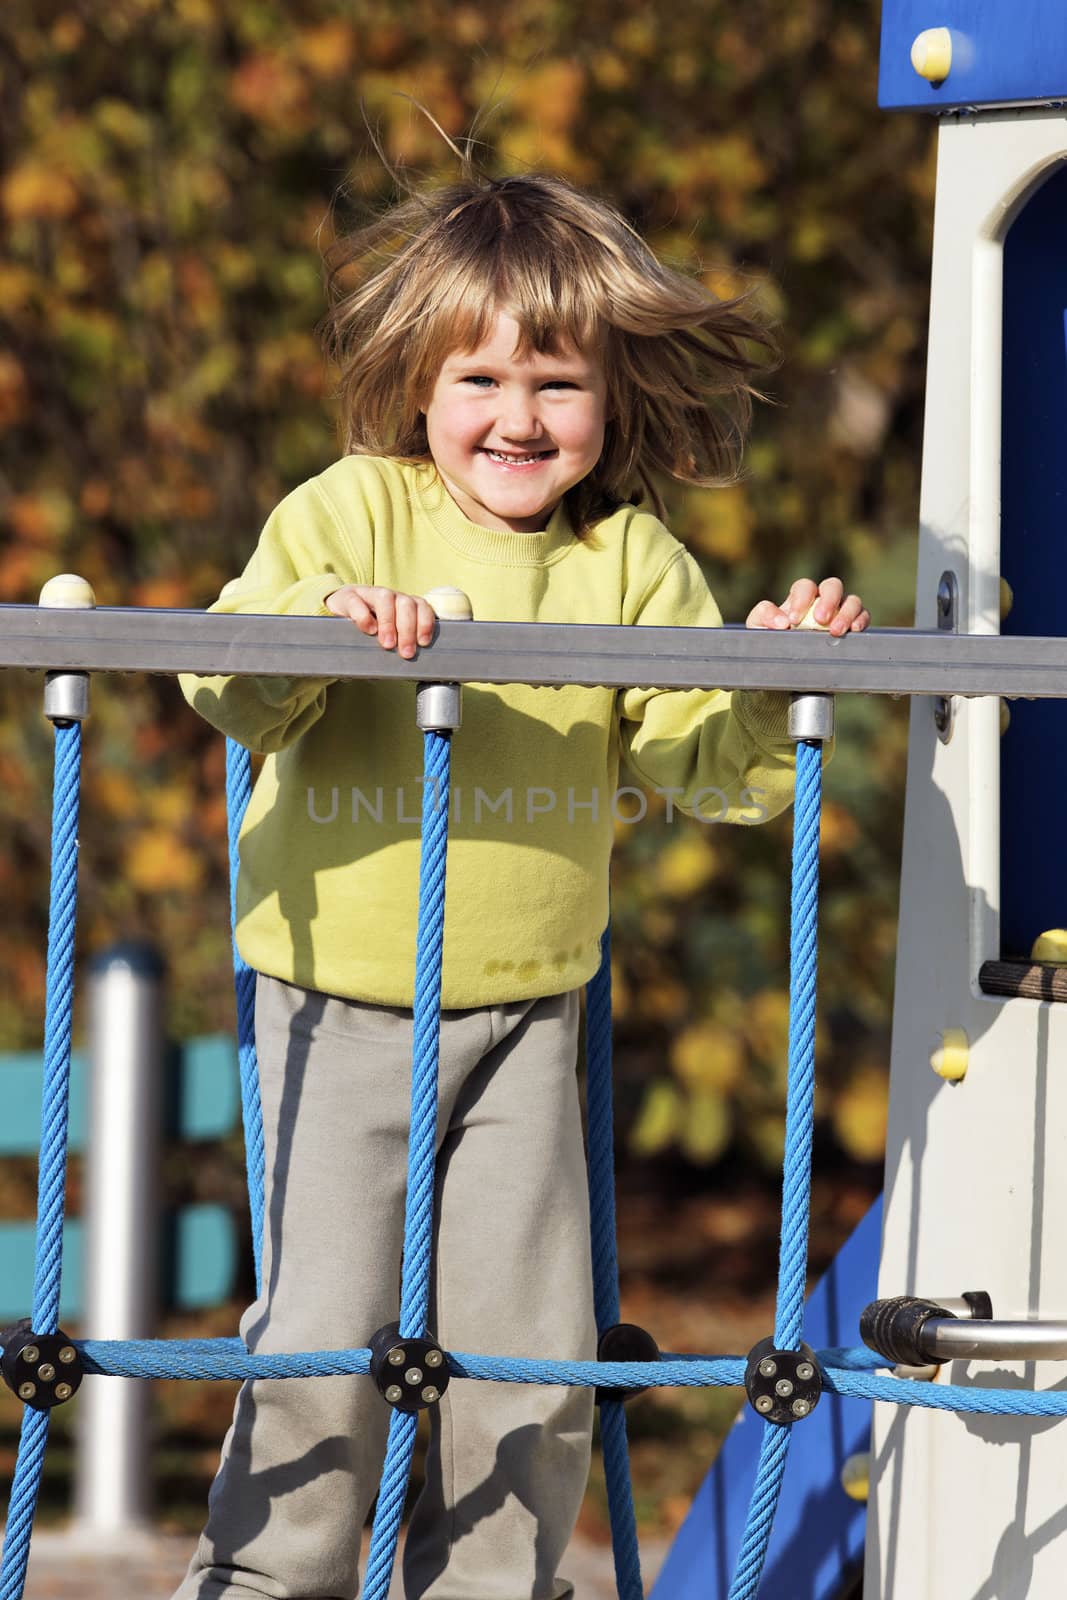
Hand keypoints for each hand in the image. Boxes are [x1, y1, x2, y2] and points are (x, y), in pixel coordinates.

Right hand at [325, 585, 437, 658]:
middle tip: (405, 652)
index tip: (423, 643)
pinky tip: (368, 630)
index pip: (421, 606)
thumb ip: (398, 645)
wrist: (340, 609)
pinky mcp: (349, 596)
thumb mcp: (387, 636)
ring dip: (389, 622)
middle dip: (408, 629)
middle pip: (406, 604)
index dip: (425, 623)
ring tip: (387, 644)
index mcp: (403, 604)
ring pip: (385, 598)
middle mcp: (390, 596)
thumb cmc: (369, 626)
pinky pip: (357, 600)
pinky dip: (364, 615)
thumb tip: (407, 667)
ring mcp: (370, 593)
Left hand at [745, 577, 869, 636]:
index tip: (793, 620)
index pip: (805, 587)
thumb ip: (763, 617)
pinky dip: (861, 622)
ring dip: (847, 613)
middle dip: (829, 600)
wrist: (783, 672)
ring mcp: (840, 613)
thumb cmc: (770, 644)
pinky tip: (854, 633)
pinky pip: (863, 618)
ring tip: (836, 631)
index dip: (801, 599)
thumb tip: (782, 622)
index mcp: (800, 598)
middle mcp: (822, 601)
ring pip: (852, 600)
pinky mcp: (852, 628)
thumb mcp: (758, 629)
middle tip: (820, 620)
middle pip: (833, 586)